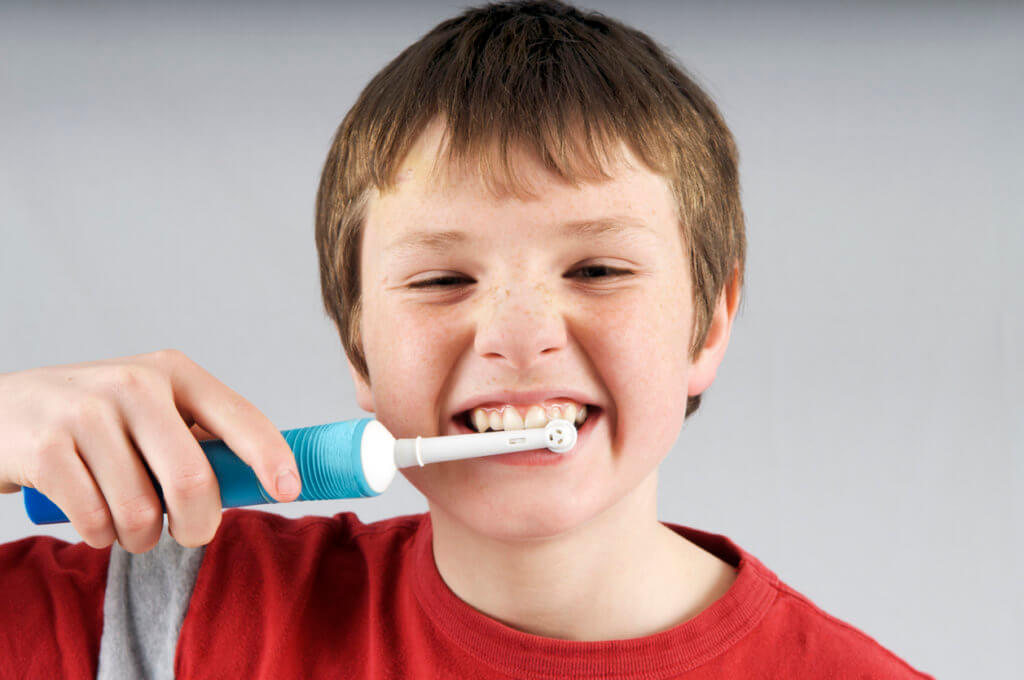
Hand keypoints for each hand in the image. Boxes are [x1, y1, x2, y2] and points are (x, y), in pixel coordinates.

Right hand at [0, 349, 299, 551]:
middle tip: (188, 533)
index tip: (289, 489)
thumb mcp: (152, 412)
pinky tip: (92, 516)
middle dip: (198, 526)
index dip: (270, 457)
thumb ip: (199, 439)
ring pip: (142, 513)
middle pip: (193, 481)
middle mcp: (135, 383)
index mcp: (174, 372)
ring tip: (127, 522)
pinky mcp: (46, 447)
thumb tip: (261, 481)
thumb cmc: (95, 421)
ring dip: (139, 537)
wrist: (2, 412)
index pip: (239, 417)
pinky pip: (96, 522)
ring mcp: (86, 412)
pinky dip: (99, 536)